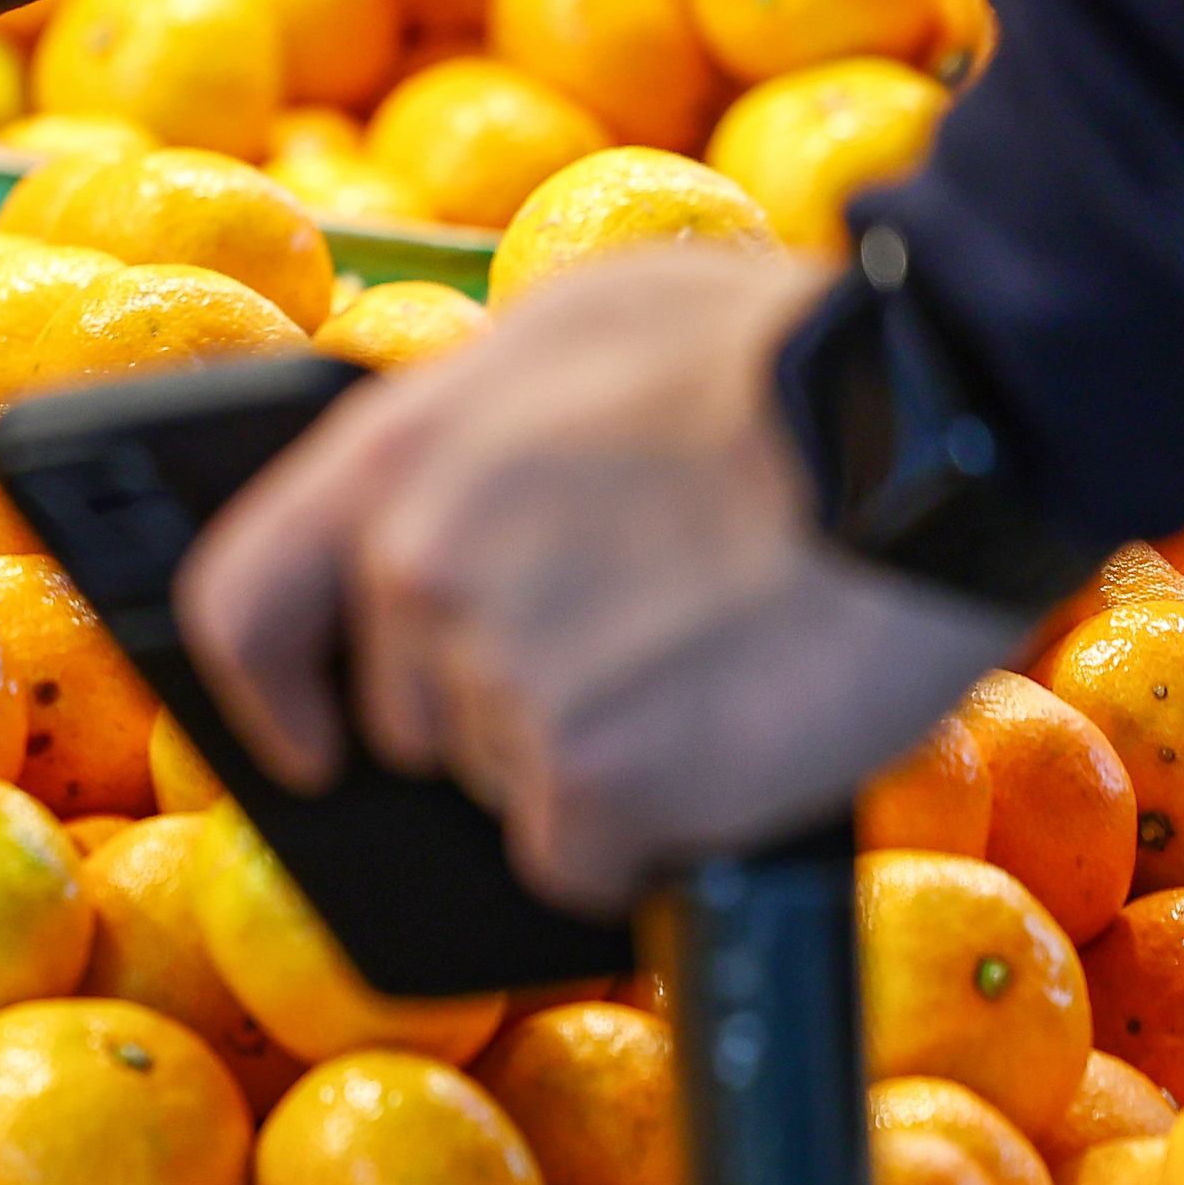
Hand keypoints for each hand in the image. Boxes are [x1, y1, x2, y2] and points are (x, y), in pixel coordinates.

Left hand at [176, 249, 1028, 911]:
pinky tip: (725, 746)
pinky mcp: (589, 778)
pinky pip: (580, 857)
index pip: (241, 607)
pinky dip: (647, 834)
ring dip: (591, 753)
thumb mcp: (582, 327)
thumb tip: (432, 503)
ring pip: (505, 781)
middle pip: (406, 716)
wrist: (942, 423)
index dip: (263, 692)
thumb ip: (474, 426)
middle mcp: (415, 573)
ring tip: (702, 661)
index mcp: (392, 458)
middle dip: (498, 706)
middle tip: (629, 648)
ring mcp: (496, 680)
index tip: (303, 743)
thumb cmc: (782, 353)